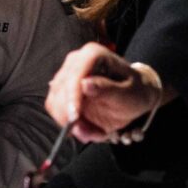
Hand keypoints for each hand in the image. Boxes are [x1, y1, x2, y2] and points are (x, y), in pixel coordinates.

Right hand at [45, 41, 167, 141]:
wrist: (133, 96)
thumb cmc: (134, 92)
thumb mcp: (128, 94)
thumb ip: (108, 90)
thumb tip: (84, 85)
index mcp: (93, 54)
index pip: (74, 75)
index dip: (71, 97)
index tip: (75, 117)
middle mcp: (75, 61)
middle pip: (60, 90)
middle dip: (70, 116)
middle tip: (91, 133)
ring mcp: (65, 75)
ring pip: (54, 102)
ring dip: (69, 122)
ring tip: (93, 131)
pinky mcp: (60, 90)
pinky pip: (55, 110)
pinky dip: (67, 123)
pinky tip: (85, 126)